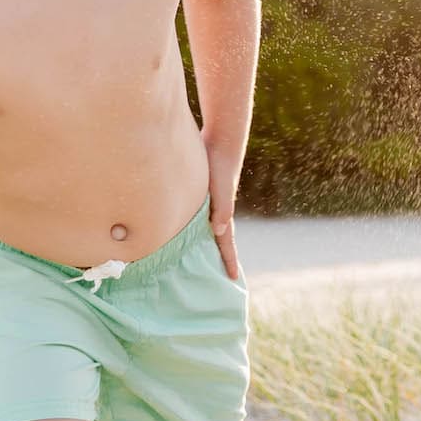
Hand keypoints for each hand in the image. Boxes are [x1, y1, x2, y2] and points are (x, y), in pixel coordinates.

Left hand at [204, 150, 243, 283]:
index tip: (233, 279)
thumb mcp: (221, 189)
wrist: (221, 141)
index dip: (229, 261)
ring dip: (205, 243)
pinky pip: (198, 216)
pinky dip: (196, 227)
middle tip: (218, 276)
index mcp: (223, 214)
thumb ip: (222, 210)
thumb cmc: (221, 166)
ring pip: (206, 229)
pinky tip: (187, 228)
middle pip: (217, 240)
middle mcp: (217, 211)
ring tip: (198, 258)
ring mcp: (209, 203)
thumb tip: (219, 231)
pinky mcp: (201, 193)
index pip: (226, 244)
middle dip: (218, 257)